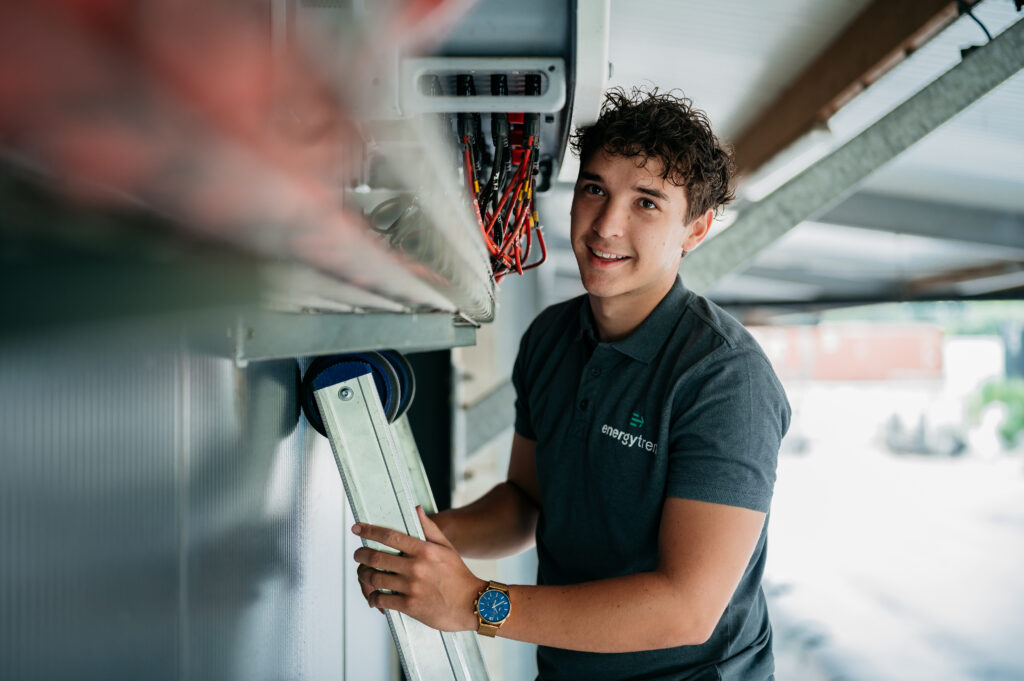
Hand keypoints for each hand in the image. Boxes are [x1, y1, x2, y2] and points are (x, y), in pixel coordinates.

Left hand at [353, 506, 484, 631]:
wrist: (472, 604)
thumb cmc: (458, 574)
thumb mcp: (446, 548)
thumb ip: (429, 528)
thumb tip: (416, 509)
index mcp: (424, 550)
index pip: (390, 536)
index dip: (369, 531)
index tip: (356, 529)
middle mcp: (416, 567)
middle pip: (376, 557)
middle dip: (361, 555)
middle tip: (358, 554)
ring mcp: (411, 587)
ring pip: (375, 578)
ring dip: (364, 576)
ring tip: (364, 574)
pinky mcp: (409, 606)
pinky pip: (381, 599)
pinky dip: (373, 598)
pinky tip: (374, 597)